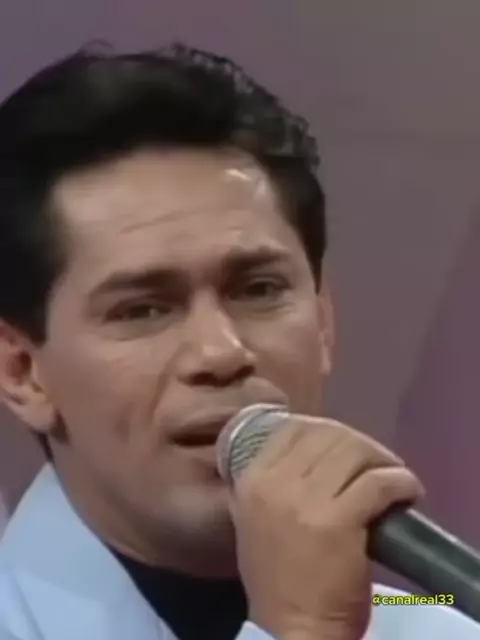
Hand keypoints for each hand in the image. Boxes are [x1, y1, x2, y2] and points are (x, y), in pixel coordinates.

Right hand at [229, 415, 423, 639]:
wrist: (292, 629)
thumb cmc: (277, 577)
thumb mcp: (256, 518)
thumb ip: (274, 480)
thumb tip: (312, 447)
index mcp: (252, 480)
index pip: (294, 428)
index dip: (327, 431)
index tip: (347, 446)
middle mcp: (274, 483)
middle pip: (328, 436)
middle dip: (361, 444)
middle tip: (377, 462)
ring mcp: (305, 501)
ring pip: (353, 452)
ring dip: (383, 460)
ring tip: (394, 476)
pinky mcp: (338, 521)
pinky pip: (377, 482)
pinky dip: (401, 482)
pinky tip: (408, 492)